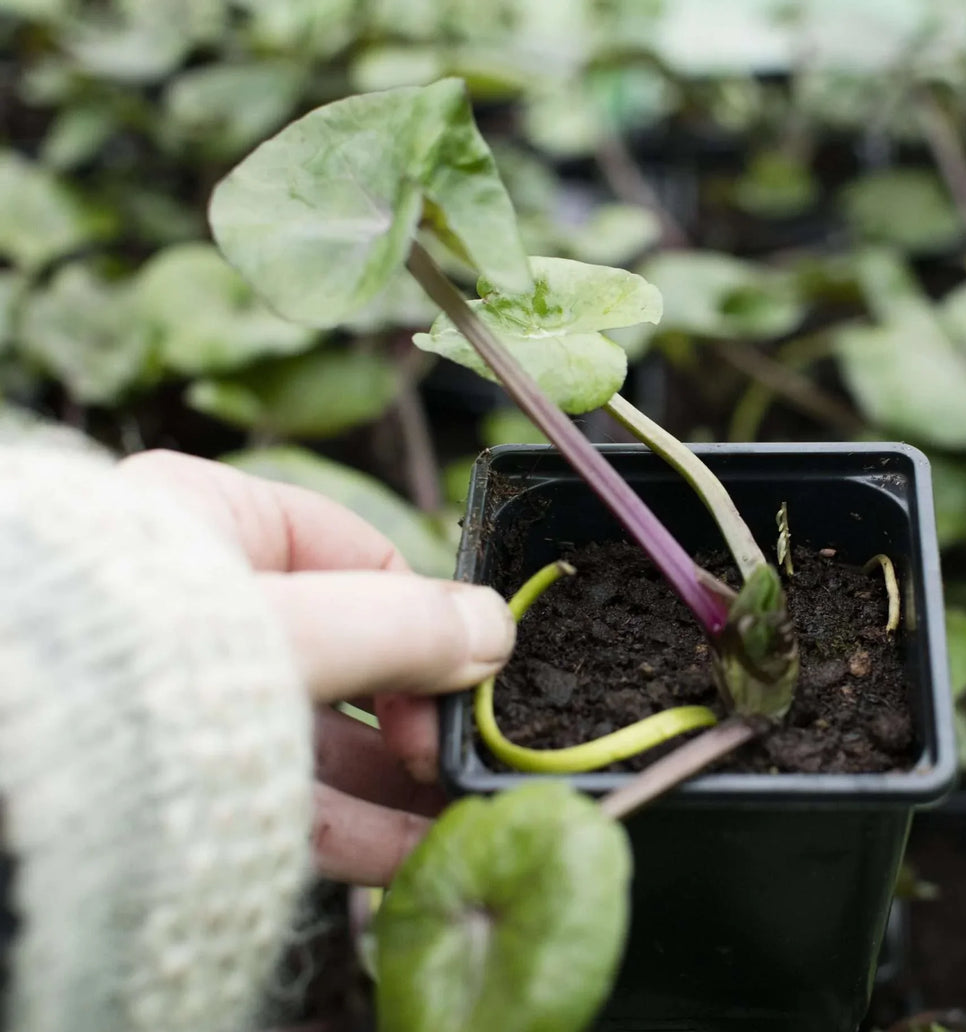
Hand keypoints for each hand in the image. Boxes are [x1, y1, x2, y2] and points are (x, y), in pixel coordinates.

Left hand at [117, 450, 513, 884]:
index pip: (360, 553)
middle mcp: (202, 602)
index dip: (429, 614)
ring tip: (456, 815)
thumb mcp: (296, 627)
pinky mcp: (179, 775)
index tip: (469, 674)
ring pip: (321, 732)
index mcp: (213, 519)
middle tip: (458, 753)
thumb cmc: (137, 665)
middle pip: (350, 650)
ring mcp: (188, 693)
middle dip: (418, 712)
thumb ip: (406, 626)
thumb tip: (496, 627)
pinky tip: (407, 850)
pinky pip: (280, 791)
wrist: (14, 775)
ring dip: (396, 779)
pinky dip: (350, 822)